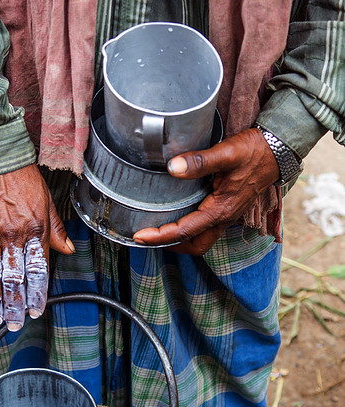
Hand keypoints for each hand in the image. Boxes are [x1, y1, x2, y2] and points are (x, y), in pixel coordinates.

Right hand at [0, 164, 74, 330]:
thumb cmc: (23, 178)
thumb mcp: (47, 201)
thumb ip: (56, 229)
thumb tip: (69, 250)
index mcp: (36, 230)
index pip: (39, 270)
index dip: (37, 294)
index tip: (36, 310)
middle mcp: (14, 235)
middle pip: (15, 278)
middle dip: (16, 305)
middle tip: (15, 324)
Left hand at [133, 128, 279, 254]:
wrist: (278, 150)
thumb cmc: (255, 151)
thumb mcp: (227, 153)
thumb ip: (200, 161)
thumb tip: (173, 168)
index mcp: (220, 210)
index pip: (185, 231)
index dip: (160, 236)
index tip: (139, 236)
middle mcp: (223, 218)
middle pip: (194, 246)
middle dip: (170, 246)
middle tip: (147, 238)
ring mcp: (227, 215)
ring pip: (201, 240)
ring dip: (180, 241)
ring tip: (159, 231)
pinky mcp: (227, 209)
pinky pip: (206, 228)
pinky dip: (189, 230)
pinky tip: (178, 216)